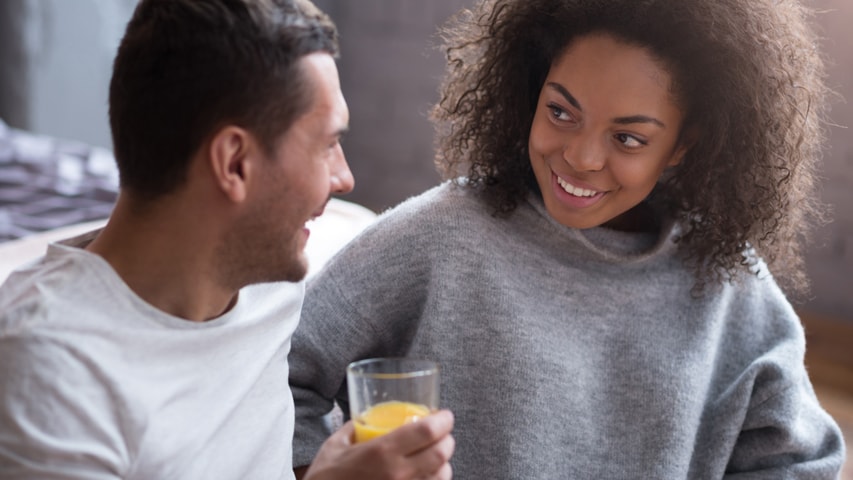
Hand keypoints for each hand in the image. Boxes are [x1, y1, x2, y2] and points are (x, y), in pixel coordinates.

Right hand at [302, 409, 454, 479]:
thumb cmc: (325, 477)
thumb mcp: (336, 444)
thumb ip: (355, 427)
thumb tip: (368, 417)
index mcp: (382, 451)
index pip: (427, 431)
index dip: (443, 421)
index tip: (444, 416)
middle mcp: (397, 473)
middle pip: (441, 453)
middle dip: (448, 439)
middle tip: (443, 433)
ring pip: (441, 476)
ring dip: (444, 462)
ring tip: (437, 455)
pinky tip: (428, 475)